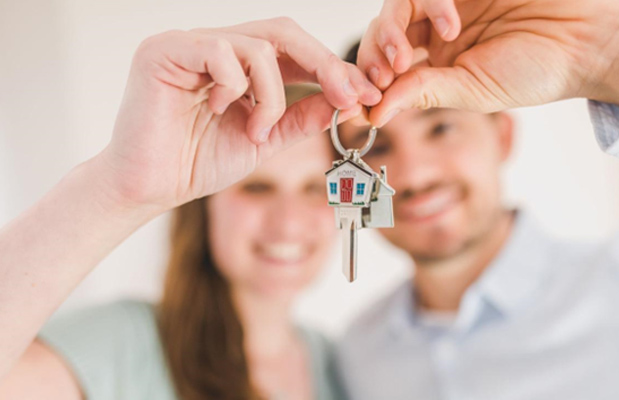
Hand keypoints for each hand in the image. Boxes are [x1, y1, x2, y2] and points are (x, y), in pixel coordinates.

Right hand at [98, 18, 380, 211]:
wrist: (150, 188)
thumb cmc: (198, 162)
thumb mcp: (265, 139)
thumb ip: (301, 118)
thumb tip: (344, 100)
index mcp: (238, 64)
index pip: (293, 50)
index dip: (332, 69)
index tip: (365, 95)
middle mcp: (215, 45)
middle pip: (283, 32)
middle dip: (324, 65)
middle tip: (349, 96)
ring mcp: (189, 43)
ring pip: (258, 46)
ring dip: (272, 96)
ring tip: (256, 131)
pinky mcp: (164, 50)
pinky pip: (220, 51)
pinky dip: (235, 87)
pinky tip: (219, 111)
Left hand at [358, 0, 618, 125]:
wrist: (589, 38)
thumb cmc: (538, 70)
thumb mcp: (474, 91)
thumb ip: (423, 93)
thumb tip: (373, 115)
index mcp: (438, 64)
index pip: (387, 69)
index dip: (367, 83)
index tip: (360, 104)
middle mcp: (437, 31)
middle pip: (382, 34)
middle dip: (372, 58)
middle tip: (382, 78)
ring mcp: (448, 2)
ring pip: (396, 6)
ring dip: (391, 32)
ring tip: (405, 57)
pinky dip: (429, 3)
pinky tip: (450, 25)